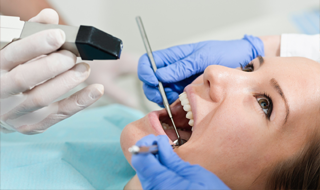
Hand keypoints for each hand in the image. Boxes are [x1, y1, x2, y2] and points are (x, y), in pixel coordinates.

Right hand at [0, 9, 103, 133]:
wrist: (0, 107)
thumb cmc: (11, 73)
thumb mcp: (14, 51)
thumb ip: (31, 33)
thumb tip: (50, 15)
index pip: (12, 54)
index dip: (36, 44)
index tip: (59, 35)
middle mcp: (1, 92)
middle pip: (25, 78)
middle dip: (52, 65)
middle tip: (72, 55)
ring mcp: (16, 112)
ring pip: (42, 98)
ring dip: (67, 81)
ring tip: (84, 68)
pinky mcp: (33, 125)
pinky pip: (59, 114)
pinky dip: (80, 102)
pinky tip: (97, 90)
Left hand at [131, 135, 229, 189]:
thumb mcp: (191, 171)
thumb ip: (171, 158)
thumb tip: (159, 143)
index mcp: (160, 182)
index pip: (140, 158)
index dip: (145, 144)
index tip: (155, 138)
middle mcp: (153, 189)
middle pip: (140, 165)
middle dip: (149, 150)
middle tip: (162, 143)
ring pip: (145, 172)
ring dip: (153, 160)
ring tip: (167, 154)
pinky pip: (151, 181)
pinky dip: (157, 170)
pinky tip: (169, 167)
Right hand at [138, 35, 263, 105]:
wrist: (243, 63)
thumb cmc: (225, 54)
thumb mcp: (202, 58)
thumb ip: (181, 67)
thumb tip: (159, 75)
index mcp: (174, 56)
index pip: (148, 62)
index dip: (146, 73)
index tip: (156, 83)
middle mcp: (173, 69)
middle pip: (149, 80)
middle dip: (153, 90)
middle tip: (165, 96)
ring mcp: (178, 81)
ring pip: (159, 92)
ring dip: (163, 98)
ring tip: (178, 100)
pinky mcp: (186, 92)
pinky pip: (172, 100)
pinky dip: (173, 104)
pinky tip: (183, 104)